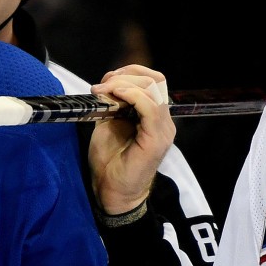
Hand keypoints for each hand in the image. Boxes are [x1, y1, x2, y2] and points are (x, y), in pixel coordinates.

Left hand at [89, 65, 173, 215]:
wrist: (111, 191)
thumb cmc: (109, 162)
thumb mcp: (107, 124)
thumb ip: (112, 104)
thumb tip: (106, 86)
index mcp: (153, 116)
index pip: (153, 81)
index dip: (128, 73)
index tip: (104, 80)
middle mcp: (163, 120)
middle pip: (155, 80)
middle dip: (125, 75)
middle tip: (101, 85)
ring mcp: (163, 129)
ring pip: (153, 89)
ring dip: (124, 84)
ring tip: (102, 91)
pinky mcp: (157, 139)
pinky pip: (151, 107)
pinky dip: (132, 96)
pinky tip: (115, 96)